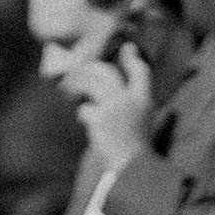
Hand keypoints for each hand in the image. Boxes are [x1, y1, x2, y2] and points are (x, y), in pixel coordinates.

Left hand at [60, 42, 152, 177]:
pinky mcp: (100, 118)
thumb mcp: (144, 123)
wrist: (132, 167)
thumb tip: (115, 93)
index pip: (141, 72)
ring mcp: (114, 107)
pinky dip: (82, 115)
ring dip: (77, 86)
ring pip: (91, 84)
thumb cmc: (136, 150)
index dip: (133, 58)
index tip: (127, 47)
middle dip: (90, 69)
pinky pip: (84, 110)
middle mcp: (131, 99)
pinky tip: (82, 120)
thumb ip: (133, 106)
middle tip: (79, 72)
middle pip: (107, 72)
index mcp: (145, 101)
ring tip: (69, 89)